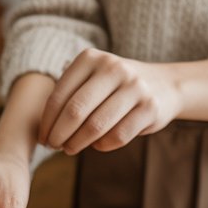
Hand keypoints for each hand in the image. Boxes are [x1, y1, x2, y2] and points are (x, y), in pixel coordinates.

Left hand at [38, 48, 182, 154]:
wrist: (163, 85)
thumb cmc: (117, 87)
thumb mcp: (93, 77)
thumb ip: (71, 93)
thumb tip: (45, 128)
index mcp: (91, 58)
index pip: (60, 95)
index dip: (48, 121)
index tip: (43, 138)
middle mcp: (112, 68)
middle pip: (76, 111)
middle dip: (60, 134)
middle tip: (54, 147)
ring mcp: (134, 87)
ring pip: (97, 126)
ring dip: (78, 143)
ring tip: (70, 149)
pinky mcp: (149, 108)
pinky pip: (118, 136)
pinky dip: (103, 145)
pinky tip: (96, 146)